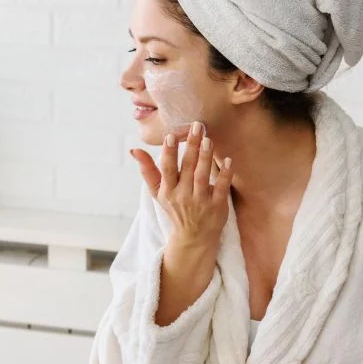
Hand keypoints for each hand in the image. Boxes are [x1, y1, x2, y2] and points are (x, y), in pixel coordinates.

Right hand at [130, 122, 232, 248]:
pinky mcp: (217, 207)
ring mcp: (200, 202)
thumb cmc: (175, 208)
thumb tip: (134, 150)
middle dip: (191, 146)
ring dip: (205, 157)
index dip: (168, 153)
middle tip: (197, 126)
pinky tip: (228, 160)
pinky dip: (225, 174)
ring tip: (208, 139)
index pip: (167, 169)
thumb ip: (147, 170)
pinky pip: (221, 188)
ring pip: (202, 176)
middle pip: (186, 168)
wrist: (193, 237)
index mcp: (167, 191)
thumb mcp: (157, 192)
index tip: (170, 136)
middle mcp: (182, 196)